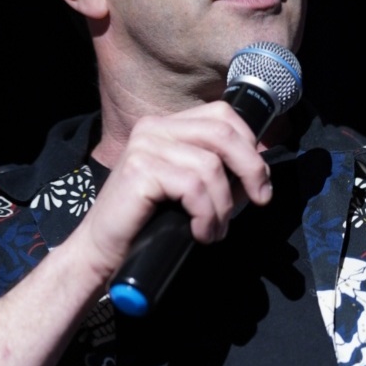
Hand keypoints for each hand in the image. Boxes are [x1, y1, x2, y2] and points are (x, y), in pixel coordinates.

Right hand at [71, 101, 271, 288]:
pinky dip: (205, 216)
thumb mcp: (190, 191)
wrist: (104, 251)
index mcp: (168, 126)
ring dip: (222, 206)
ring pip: (211, 167)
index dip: (250, 145)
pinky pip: (193, 188)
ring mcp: (145, 146)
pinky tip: (200, 233)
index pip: (222, 115)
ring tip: (213, 230)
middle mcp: (155, 128)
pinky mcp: (139, 169)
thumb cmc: (150, 224)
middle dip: (251, 168)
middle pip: (222, 133)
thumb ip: (219, 173)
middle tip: (260, 200)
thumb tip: (259, 170)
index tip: (261, 181)